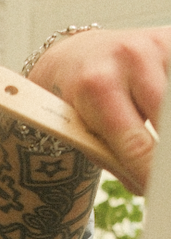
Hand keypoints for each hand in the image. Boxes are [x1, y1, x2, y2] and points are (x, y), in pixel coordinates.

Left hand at [29, 25, 169, 195]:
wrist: (76, 57)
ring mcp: (155, 44)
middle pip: (166, 121)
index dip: (153, 175)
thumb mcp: (88, 135)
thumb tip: (150, 189)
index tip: (161, 193)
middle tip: (164, 176)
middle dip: (167, 155)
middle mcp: (128, 59)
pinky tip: (164, 119)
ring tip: (159, 146)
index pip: (136, 145)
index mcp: (98, 88)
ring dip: (168, 127)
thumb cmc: (83, 105)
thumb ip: (118, 161)